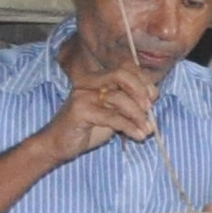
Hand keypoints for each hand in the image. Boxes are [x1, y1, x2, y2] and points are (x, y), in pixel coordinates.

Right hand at [42, 38, 160, 161]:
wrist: (58, 145)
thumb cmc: (88, 129)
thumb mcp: (113, 112)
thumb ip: (128, 102)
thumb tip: (153, 97)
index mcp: (98, 80)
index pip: (125, 67)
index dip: (143, 80)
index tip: (153, 97)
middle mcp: (89, 83)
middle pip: (121, 73)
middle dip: (140, 90)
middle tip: (149, 108)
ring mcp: (82, 95)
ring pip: (118, 98)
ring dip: (138, 115)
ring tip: (146, 130)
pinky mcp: (80, 111)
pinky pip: (112, 117)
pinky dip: (130, 127)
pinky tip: (138, 136)